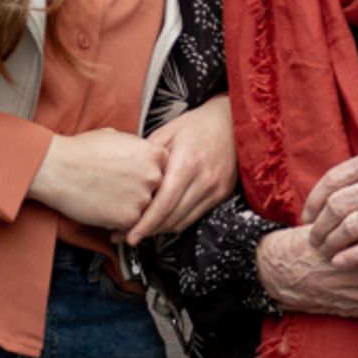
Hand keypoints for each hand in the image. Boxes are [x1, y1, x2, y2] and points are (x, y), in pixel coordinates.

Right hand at [26, 128, 164, 237]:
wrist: (57, 168)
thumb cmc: (80, 151)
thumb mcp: (116, 137)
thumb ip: (136, 148)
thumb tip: (141, 155)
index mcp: (153, 154)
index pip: (164, 169)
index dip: (148, 174)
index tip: (136, 177)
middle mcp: (153, 176)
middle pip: (157, 191)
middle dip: (141, 192)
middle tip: (120, 189)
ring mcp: (142, 198)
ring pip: (144, 209)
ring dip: (130, 207)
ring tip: (108, 197)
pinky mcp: (128, 218)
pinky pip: (130, 224)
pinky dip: (117, 220)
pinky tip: (103, 208)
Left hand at [128, 95, 235, 243]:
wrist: (231, 122)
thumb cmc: (197, 125)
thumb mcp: (166, 132)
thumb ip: (146, 157)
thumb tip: (127, 179)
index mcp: (187, 163)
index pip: (164, 203)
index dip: (145, 224)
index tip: (129, 236)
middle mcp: (204, 180)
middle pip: (172, 218)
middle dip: (148, 231)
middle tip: (126, 234)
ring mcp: (215, 189)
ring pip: (183, 222)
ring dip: (161, 229)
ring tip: (141, 230)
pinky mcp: (221, 194)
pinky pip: (194, 217)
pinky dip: (176, 222)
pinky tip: (162, 220)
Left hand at [302, 144, 357, 266]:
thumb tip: (339, 186)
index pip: (333, 179)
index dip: (314, 200)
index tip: (307, 214)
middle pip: (337, 204)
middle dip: (318, 225)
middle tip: (312, 238)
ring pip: (350, 225)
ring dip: (332, 241)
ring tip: (324, 251)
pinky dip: (352, 254)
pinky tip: (341, 261)